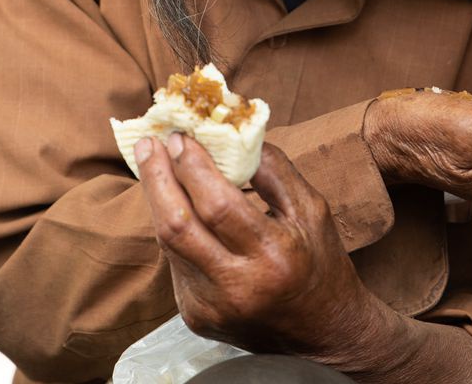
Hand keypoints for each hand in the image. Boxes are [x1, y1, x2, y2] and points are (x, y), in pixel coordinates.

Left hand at [137, 134, 402, 367]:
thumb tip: (236, 136)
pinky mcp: (196, 316)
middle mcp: (237, 286)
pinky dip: (173, 230)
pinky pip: (176, 263)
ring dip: (158, 200)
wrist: (322, 334)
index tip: (181, 136)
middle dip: (157, 179)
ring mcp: (211, 306)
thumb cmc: (321, 265)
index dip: (192, 167)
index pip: (218, 205)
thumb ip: (276, 172)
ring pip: (168, 245)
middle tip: (150, 144)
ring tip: (154, 165)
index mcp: (274, 256)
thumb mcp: (313, 212)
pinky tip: (176, 206)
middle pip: (177, 226)